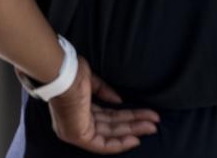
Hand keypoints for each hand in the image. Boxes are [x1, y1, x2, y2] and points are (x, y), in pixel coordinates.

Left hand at [44, 58, 158, 153]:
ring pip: (111, 134)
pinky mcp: (79, 136)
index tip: (142, 115)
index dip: (124, 117)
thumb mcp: (91, 81)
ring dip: (133, 131)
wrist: (63, 74)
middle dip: (134, 124)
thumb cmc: (72, 72)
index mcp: (77, 108)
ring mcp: (76, 131)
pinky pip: (103, 145)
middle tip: (153, 122)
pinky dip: (120, 143)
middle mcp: (76, 122)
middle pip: (111, 126)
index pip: (105, 117)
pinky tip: (135, 138)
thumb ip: (104, 92)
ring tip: (152, 127)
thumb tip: (119, 101)